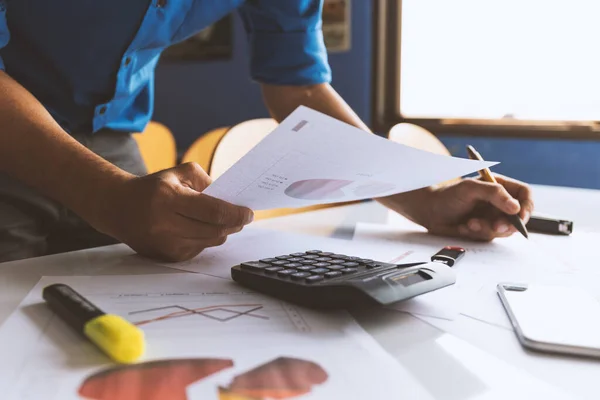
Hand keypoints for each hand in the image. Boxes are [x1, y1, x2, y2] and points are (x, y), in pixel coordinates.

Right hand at [90, 162, 253, 261]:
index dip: (236, 213)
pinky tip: (205, 229)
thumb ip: (206, 181)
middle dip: (234, 224)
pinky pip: (198, 249)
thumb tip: (230, 201)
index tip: (249, 212)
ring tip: (228, 221)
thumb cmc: (153, 187)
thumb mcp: (178, 173)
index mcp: (168, 199)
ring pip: (209, 241)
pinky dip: (207, 239)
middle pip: (215, 230)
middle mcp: (165, 224)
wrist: (118, 207)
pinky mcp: (167, 256)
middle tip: (244, 217)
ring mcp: (166, 243)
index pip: (213, 211)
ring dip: (223, 232)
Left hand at [378, 174, 533, 240]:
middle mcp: (499, 203)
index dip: (526, 206)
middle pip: (518, 216)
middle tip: (494, 226)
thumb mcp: (470, 188)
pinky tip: (464, 227)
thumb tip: (515, 207)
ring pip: (503, 230)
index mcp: (500, 187)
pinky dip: (476, 233)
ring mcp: (492, 217)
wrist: (429, 210)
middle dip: (506, 224)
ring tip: (469, 224)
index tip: (519, 216)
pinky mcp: (483, 230)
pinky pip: (489, 237)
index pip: (524, 194)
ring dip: (487, 229)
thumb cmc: (447, 194)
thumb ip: (494, 193)